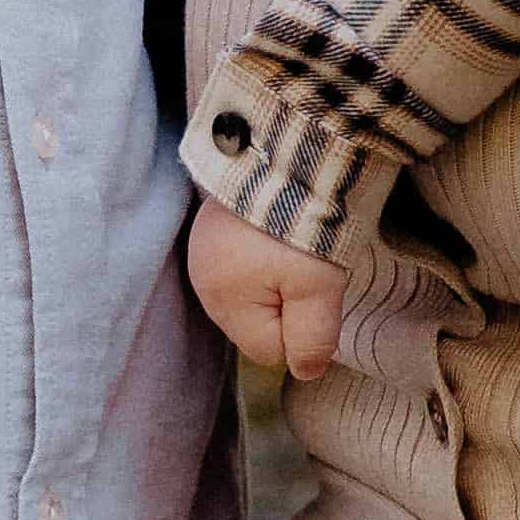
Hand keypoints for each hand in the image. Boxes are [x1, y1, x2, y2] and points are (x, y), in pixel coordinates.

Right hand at [187, 205, 348, 382]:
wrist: (286, 146)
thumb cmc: (302, 225)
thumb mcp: (317, 290)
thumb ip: (311, 340)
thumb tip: (307, 373)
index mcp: (221, 301)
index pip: (270, 349)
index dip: (302, 329)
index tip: (315, 290)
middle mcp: (203, 277)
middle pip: (259, 320)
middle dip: (289, 302)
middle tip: (310, 264)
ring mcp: (206, 245)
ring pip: (255, 289)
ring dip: (280, 274)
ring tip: (297, 240)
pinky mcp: (217, 220)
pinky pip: (247, 258)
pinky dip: (267, 248)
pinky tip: (282, 225)